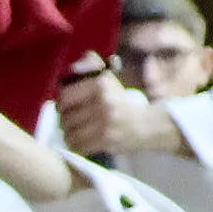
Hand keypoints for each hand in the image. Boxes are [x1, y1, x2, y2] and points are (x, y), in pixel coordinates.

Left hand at [55, 67, 182, 158]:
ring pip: (70, 132)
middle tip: (69, 125)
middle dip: (64, 123)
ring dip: (69, 136)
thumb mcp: (111, 82)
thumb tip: (77, 63)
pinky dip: (77, 147)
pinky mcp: (106, 139)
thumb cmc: (125, 104)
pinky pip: (79, 146)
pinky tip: (81, 145)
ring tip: (75, 136)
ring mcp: (105, 121)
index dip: (61, 105)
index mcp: (102, 84)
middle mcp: (103, 101)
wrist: (150, 125)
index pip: (66, 96)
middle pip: (66, 116)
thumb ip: (93, 69)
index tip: (65, 110)